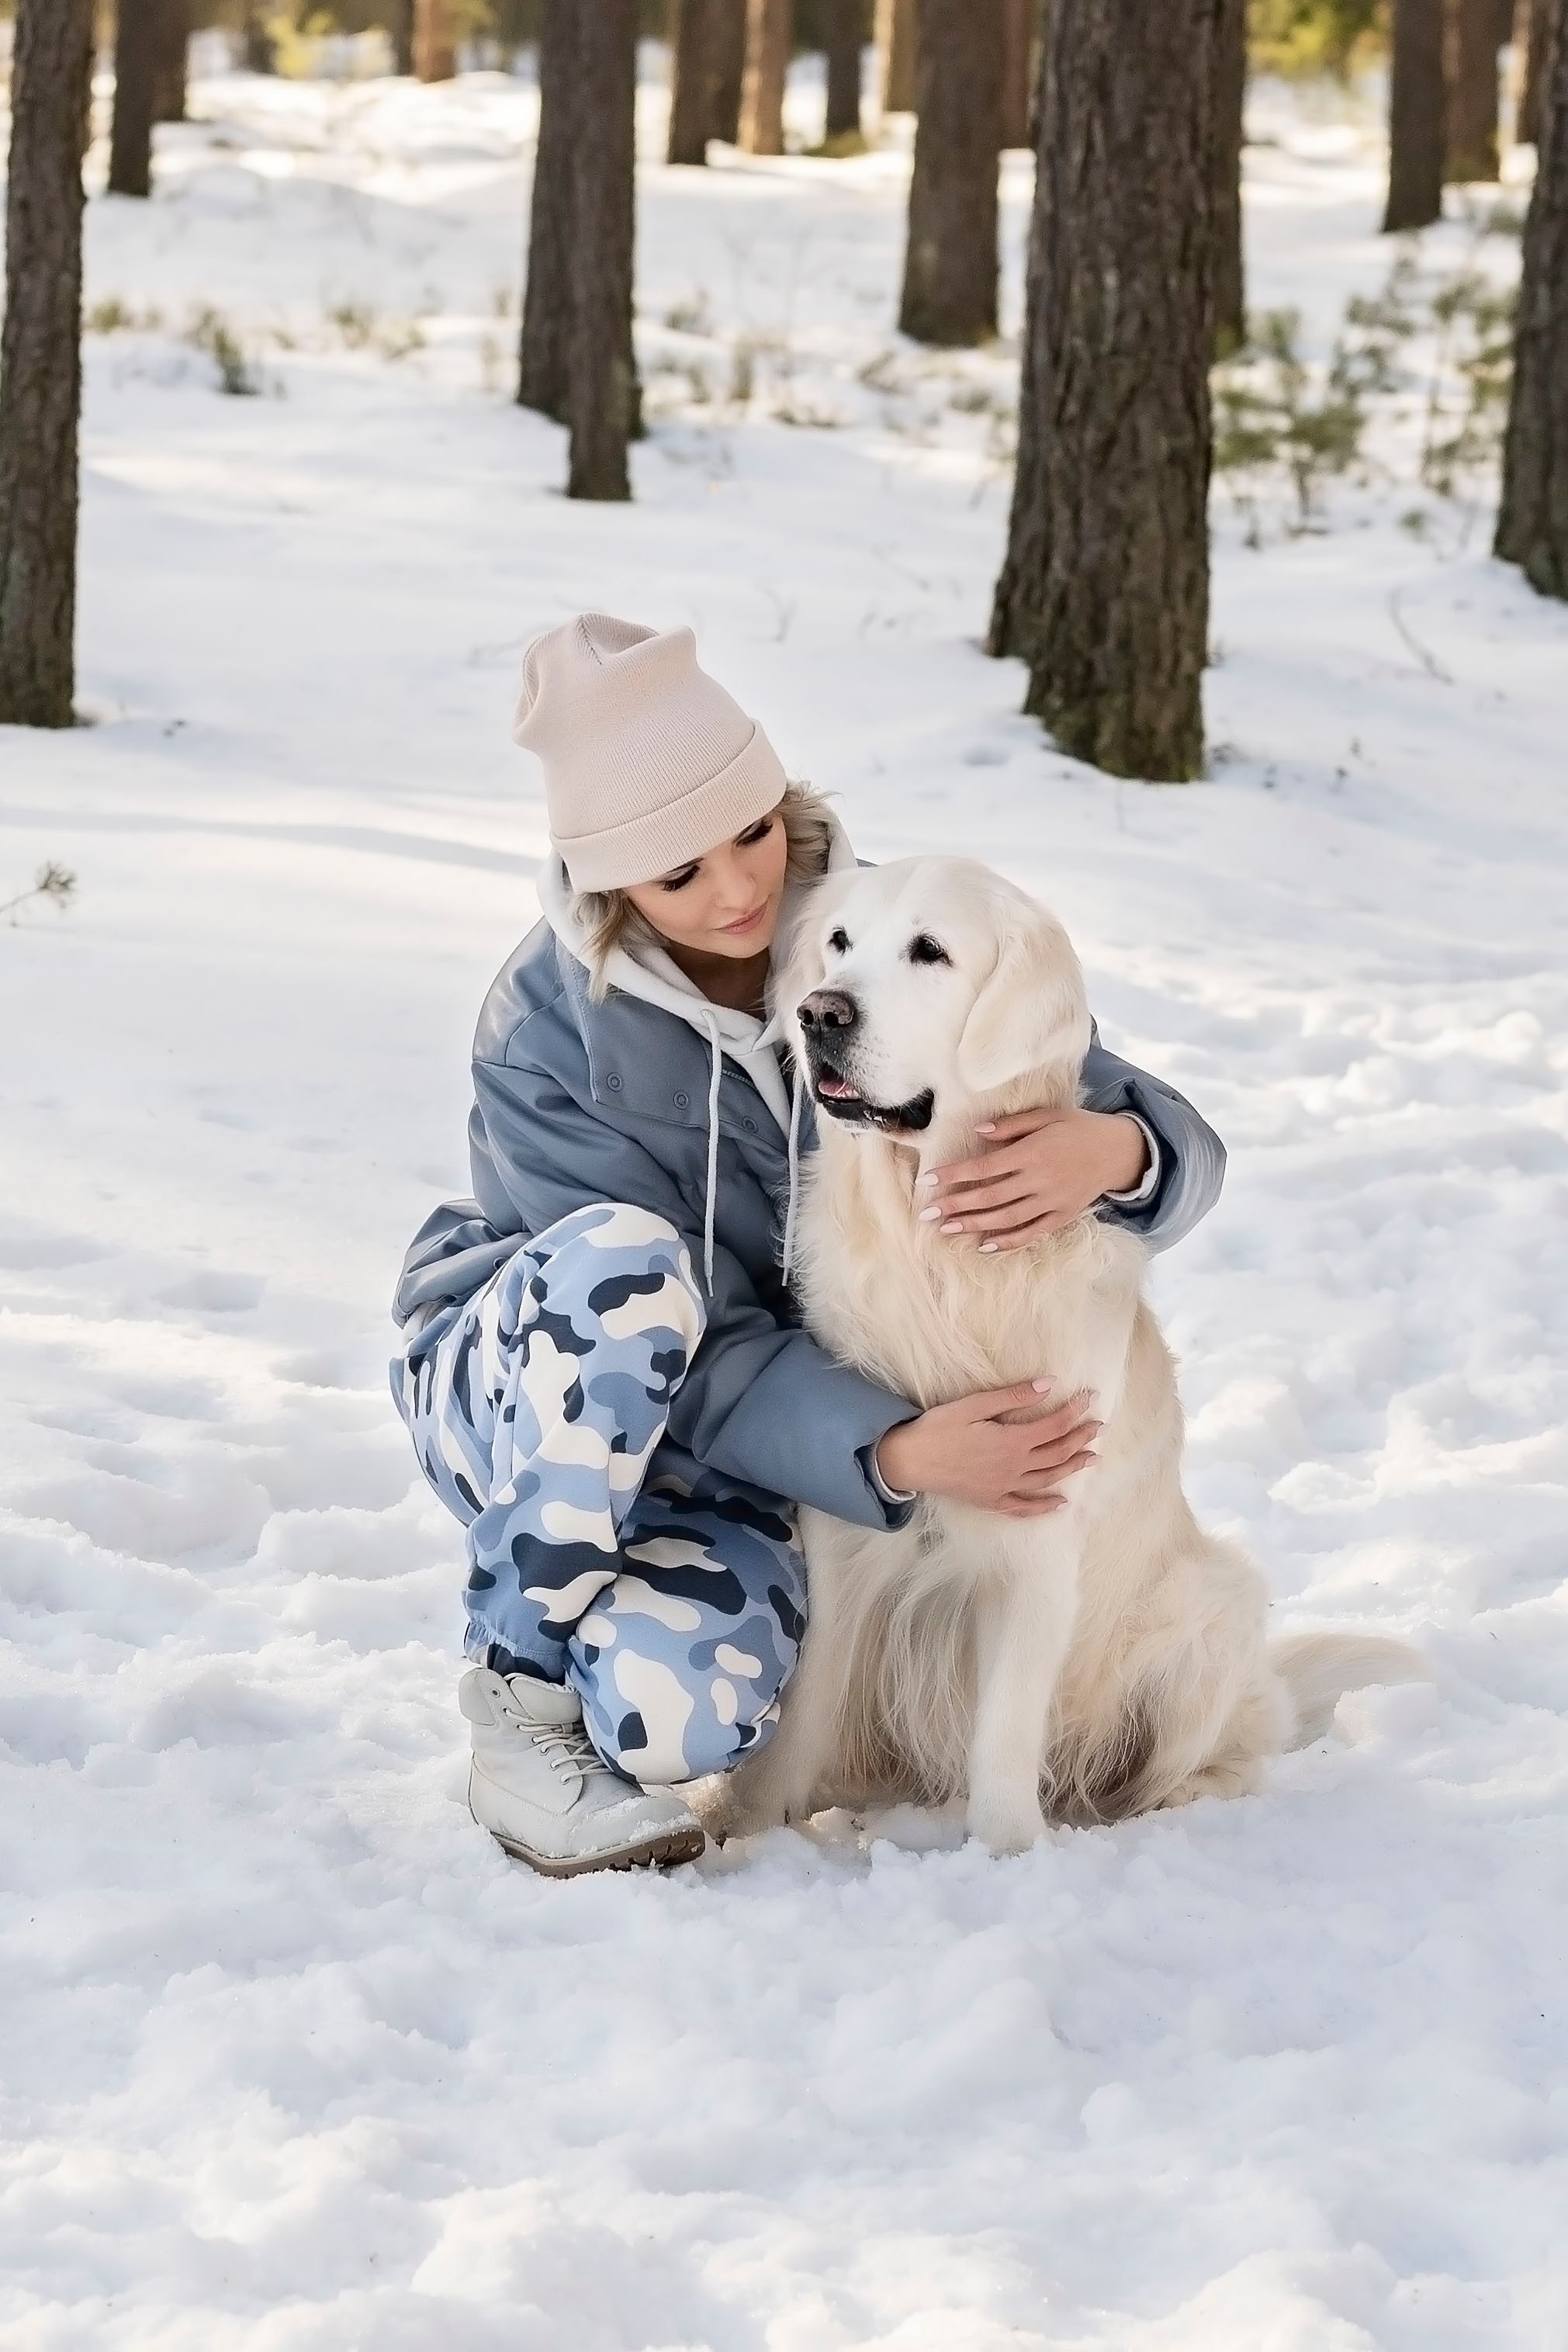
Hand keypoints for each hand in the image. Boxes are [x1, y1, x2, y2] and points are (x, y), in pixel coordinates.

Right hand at [876, 1383, 1099, 1518]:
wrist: (910, 1461)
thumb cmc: (939, 1428)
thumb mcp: (973, 1404)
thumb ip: (1012, 1396)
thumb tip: (1048, 1384)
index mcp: (1012, 1440)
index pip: (1054, 1424)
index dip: (1075, 1410)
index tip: (1090, 1398)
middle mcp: (1015, 1466)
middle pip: (1057, 1452)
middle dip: (1081, 1437)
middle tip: (1098, 1426)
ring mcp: (1005, 1487)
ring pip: (1048, 1479)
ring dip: (1073, 1468)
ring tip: (1092, 1458)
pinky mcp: (992, 1500)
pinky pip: (1024, 1507)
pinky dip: (1045, 1507)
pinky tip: (1061, 1504)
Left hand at [917, 1108, 1147, 1251]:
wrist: (1118, 1151)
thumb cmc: (1077, 1128)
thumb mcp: (1047, 1115)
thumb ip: (1012, 1124)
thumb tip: (978, 1131)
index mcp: (1032, 1152)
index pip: (984, 1166)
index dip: (954, 1174)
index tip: (928, 1180)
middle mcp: (1039, 1179)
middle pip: (990, 1196)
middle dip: (955, 1205)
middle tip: (927, 1213)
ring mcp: (1051, 1201)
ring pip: (1006, 1218)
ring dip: (974, 1225)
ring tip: (947, 1229)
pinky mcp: (1062, 1217)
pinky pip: (1031, 1233)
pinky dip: (1008, 1241)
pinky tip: (985, 1246)